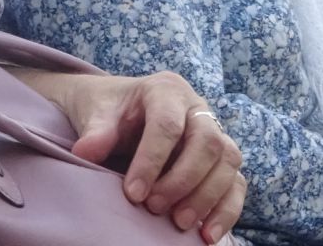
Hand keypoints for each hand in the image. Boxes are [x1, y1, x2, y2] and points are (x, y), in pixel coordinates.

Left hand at [19, 68, 244, 242]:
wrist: (119, 109)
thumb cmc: (109, 111)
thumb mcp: (96, 113)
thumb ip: (96, 131)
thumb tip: (86, 152)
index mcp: (167, 90)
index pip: (169, 124)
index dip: (153, 160)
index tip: (133, 194)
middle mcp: (197, 108)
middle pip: (208, 141)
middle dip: (183, 180)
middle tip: (154, 208)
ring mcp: (214, 131)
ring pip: (228, 160)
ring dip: (206, 196)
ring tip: (178, 224)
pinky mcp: (220, 159)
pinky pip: (236, 181)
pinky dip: (227, 209)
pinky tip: (207, 235)